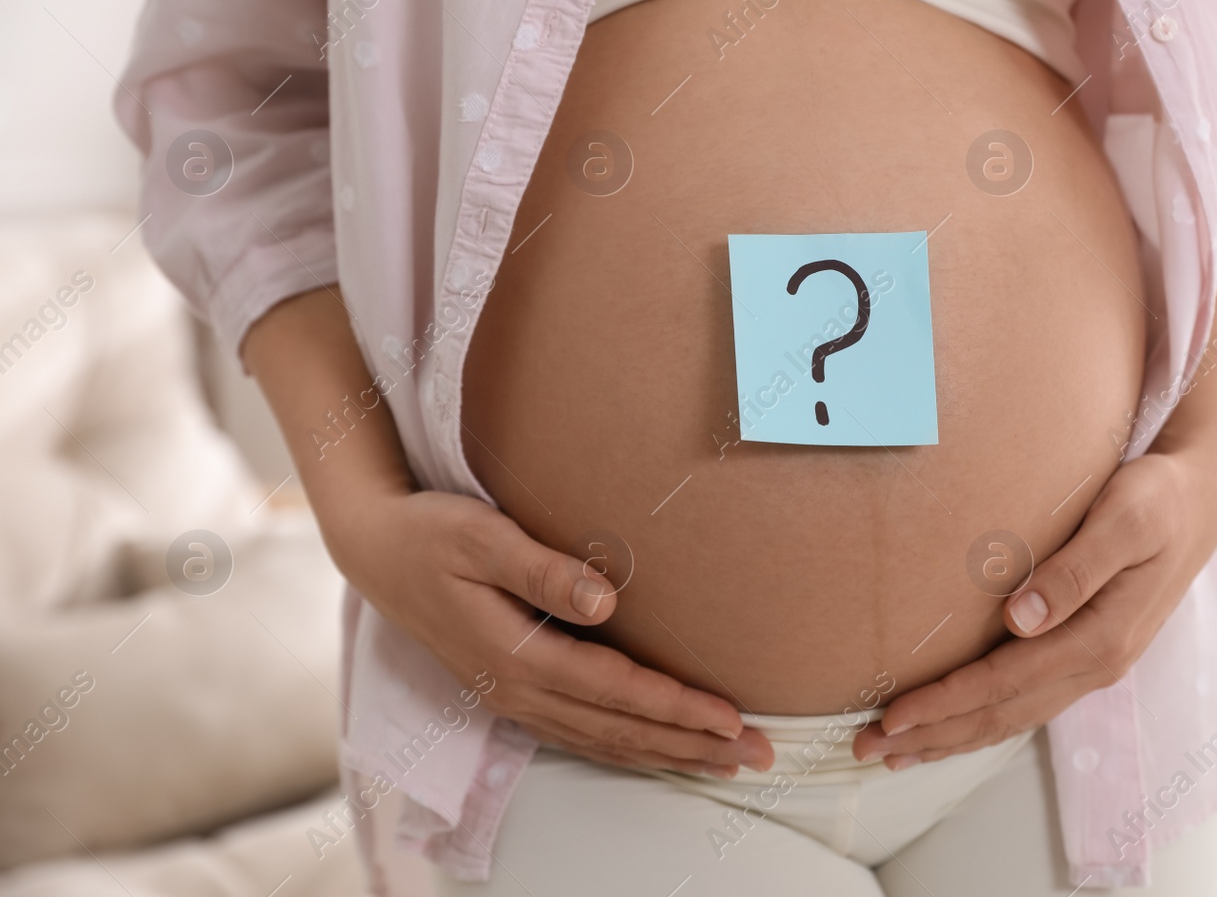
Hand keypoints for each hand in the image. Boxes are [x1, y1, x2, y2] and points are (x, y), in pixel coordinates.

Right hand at [241, 288, 772, 779]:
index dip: (676, 707)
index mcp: (516, 655)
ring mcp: (513, 698)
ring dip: (669, 754)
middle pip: (620, 729)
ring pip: (605, 741)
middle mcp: (517, 690)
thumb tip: (604, 600)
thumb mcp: (480, 536)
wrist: (375, 550)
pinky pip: (583, 736)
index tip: (732, 717)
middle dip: (693, 745)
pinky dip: (629, 749)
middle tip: (760, 756)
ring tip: (729, 762)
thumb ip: (541, 568)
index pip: (615, 690)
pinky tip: (659, 752)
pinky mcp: (512, 692)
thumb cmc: (431, 534)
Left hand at [852, 450, 1216, 766]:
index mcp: (1101, 638)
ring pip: (1012, 717)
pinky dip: (982, 720)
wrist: (1199, 499)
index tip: (891, 716)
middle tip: (867, 749)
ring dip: (952, 738)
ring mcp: (1093, 665)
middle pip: (1001, 715)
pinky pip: (1025, 702)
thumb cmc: (1157, 499)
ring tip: (896, 754)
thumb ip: (1076, 569)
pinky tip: (952, 726)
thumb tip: (1020, 618)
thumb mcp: (1125, 519)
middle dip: (933, 736)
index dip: (945, 703)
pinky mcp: (1086, 654)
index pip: (1004, 682)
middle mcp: (1096, 664)